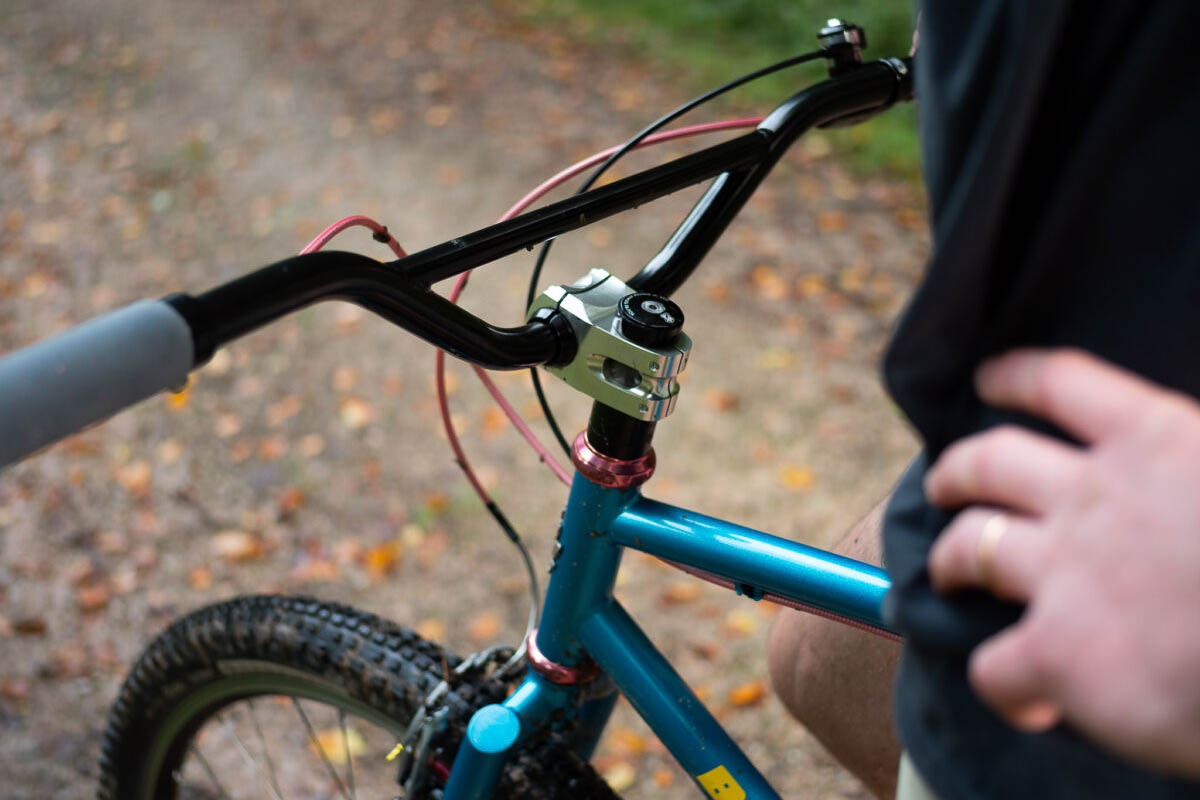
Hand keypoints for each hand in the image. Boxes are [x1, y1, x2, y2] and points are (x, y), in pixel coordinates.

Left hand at [924, 348, 1199, 777]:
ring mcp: (1067, 572)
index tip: (988, 380)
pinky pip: (993, 667)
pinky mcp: (1059, 653)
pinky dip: (1000, 684)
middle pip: (987, 462)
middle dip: (953, 470)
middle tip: (941, 484)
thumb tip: (1177, 476)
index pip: (1060, 383)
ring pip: (970, 548)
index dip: (1013, 378)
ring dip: (950, 558)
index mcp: (1158, 439)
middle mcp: (1095, 496)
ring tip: (948, 571)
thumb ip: (1188, 468)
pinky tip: (1024, 699)